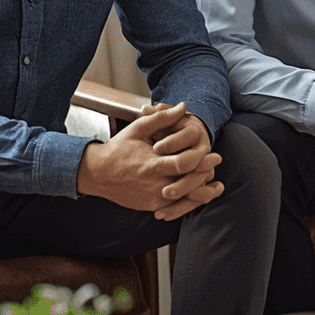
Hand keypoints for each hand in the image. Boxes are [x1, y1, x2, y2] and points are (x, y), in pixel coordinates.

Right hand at [76, 101, 222, 221]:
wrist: (98, 174)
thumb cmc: (119, 149)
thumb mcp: (138, 129)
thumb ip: (162, 118)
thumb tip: (184, 106)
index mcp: (152, 164)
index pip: (183, 164)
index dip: (201, 160)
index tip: (213, 153)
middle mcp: (154, 184)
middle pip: (189, 184)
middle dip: (206, 174)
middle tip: (216, 164)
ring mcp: (154, 198)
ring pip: (186, 200)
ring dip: (203, 192)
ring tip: (215, 185)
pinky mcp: (153, 206)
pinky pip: (177, 208)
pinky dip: (190, 202)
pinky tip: (200, 194)